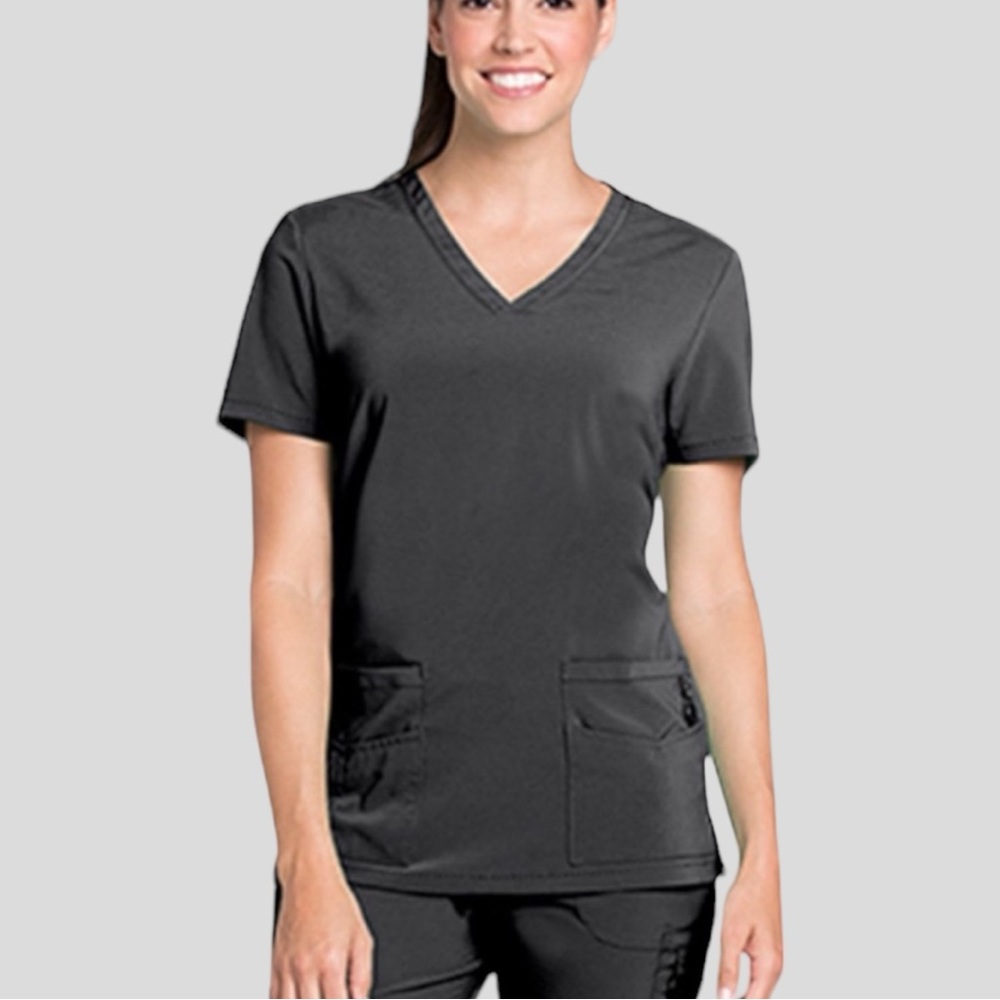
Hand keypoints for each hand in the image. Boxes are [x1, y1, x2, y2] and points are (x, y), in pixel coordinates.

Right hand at [271, 860, 373, 998]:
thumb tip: (360, 998)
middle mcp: (306, 968)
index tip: (348, 999)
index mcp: (331, 963)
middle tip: (333, 995)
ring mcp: (287, 968)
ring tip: (316, 995)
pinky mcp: (275, 965)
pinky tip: (300, 996)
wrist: (309, 881)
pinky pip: (274, 996)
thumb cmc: (335, 904)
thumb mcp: (361, 938)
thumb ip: (362, 975)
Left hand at [716, 857, 782, 998]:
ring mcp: (773, 959)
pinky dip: (747, 988)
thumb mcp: (731, 934)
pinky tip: (734, 988)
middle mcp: (775, 965)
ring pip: (759, 991)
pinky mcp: (768, 952)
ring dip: (743, 997)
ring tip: (724, 996)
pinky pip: (759, 979)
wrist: (760, 876)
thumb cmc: (749, 898)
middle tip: (720, 997)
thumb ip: (728, 969)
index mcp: (769, 965)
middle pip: (758, 998)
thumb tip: (723, 997)